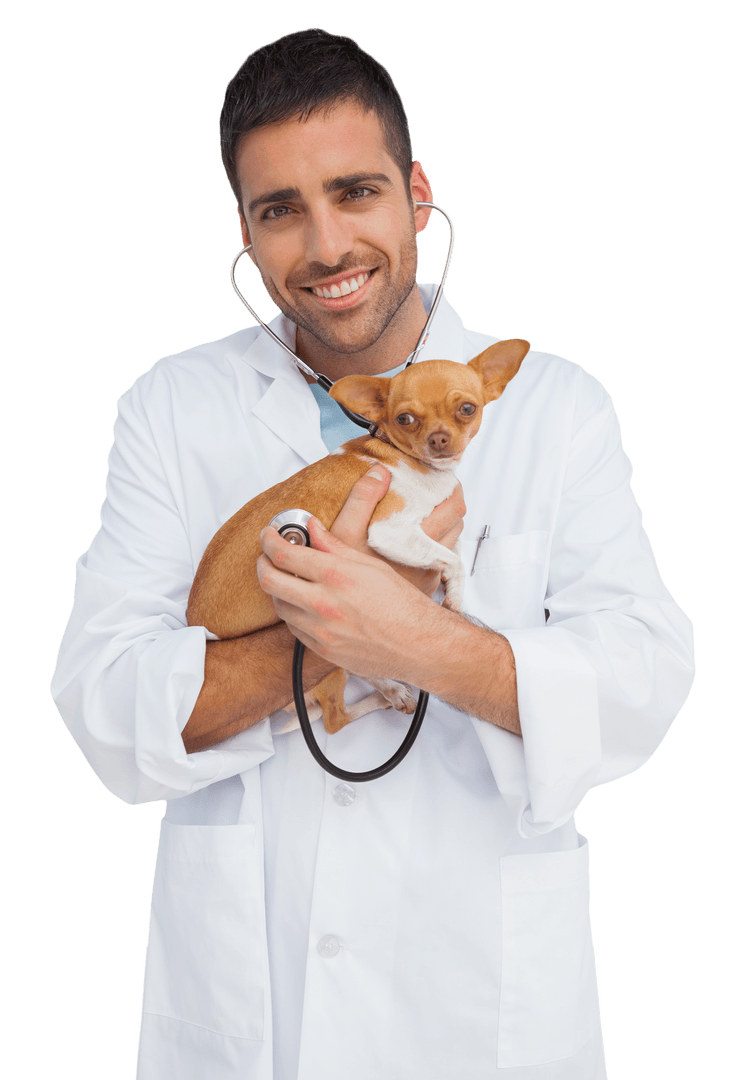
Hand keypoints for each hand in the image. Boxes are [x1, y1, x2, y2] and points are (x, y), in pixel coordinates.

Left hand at [257, 512, 436, 681]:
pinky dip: (293, 613)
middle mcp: (324, 604)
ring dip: (278, 590)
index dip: (269, 541)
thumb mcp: (371, 566)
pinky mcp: (322, 650)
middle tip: (268, 555)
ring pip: (279, 606)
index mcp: (337, 576)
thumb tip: (313, 529)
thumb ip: (335, 547)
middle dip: (263, 563)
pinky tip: (304, 604)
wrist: (420, 646)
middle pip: (270, 580)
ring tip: (288, 579)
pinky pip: (293, 629)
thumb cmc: (403, 604)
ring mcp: (320, 631)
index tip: (268, 535)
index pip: (284, 554)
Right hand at [329, 465, 465, 594]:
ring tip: (425, 513)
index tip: (443, 478)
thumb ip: (362, 498)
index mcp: (417, 542)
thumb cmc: (346, 579)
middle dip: (449, 503)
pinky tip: (415, 540)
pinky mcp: (424, 588)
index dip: (453, 489)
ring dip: (444, 525)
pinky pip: (441, 561)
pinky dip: (435, 545)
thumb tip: (380, 472)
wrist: (350, 615)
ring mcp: (429, 576)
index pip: (454, 508)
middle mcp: (430, 561)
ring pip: (451, 542)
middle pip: (457, 523)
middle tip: (435, 491)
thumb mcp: (344, 532)